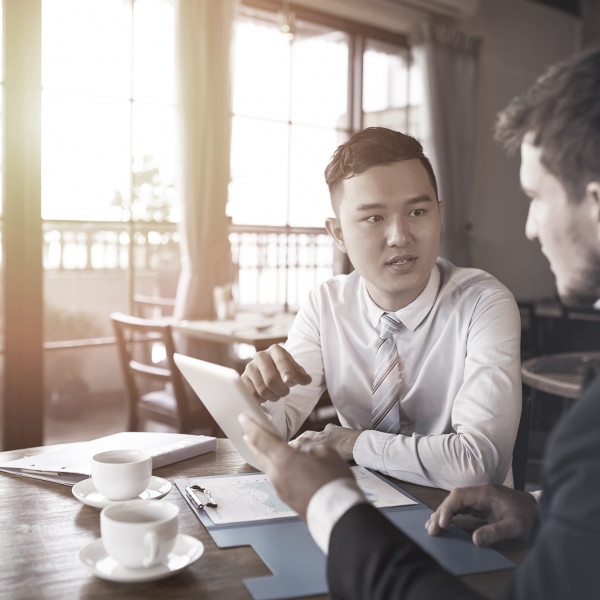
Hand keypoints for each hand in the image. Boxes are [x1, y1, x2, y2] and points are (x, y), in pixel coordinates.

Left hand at [239, 413, 355, 519]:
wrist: (338, 514)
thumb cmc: (334, 483)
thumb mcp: (327, 453)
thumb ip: (310, 448)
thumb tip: (303, 452)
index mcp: (284, 459)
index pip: (260, 439)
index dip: (250, 426)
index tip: (242, 417)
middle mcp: (277, 474)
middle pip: (259, 453)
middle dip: (252, 440)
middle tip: (248, 430)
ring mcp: (280, 489)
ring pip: (267, 466)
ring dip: (264, 454)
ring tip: (266, 446)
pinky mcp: (286, 498)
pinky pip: (276, 478)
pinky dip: (274, 467)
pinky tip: (282, 465)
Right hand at [241, 344, 311, 401]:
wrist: (270, 370)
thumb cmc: (285, 370)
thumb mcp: (296, 371)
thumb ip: (302, 375)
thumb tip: (307, 380)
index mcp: (275, 350)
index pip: (281, 361)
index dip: (286, 372)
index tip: (289, 381)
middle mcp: (260, 356)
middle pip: (271, 379)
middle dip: (281, 390)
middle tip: (286, 393)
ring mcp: (250, 367)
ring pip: (262, 389)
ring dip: (273, 396)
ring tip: (277, 395)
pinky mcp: (243, 378)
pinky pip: (252, 394)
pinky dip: (262, 399)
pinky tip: (266, 396)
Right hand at [425, 483, 537, 546]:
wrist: (539, 509)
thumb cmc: (528, 516)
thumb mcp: (516, 527)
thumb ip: (496, 532)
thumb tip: (475, 540)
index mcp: (486, 492)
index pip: (459, 496)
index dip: (447, 509)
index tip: (441, 524)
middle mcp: (479, 492)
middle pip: (454, 498)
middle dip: (441, 512)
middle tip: (431, 529)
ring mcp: (479, 497)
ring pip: (455, 502)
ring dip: (443, 513)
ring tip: (432, 527)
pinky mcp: (481, 504)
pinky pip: (461, 507)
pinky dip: (451, 514)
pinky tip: (444, 523)